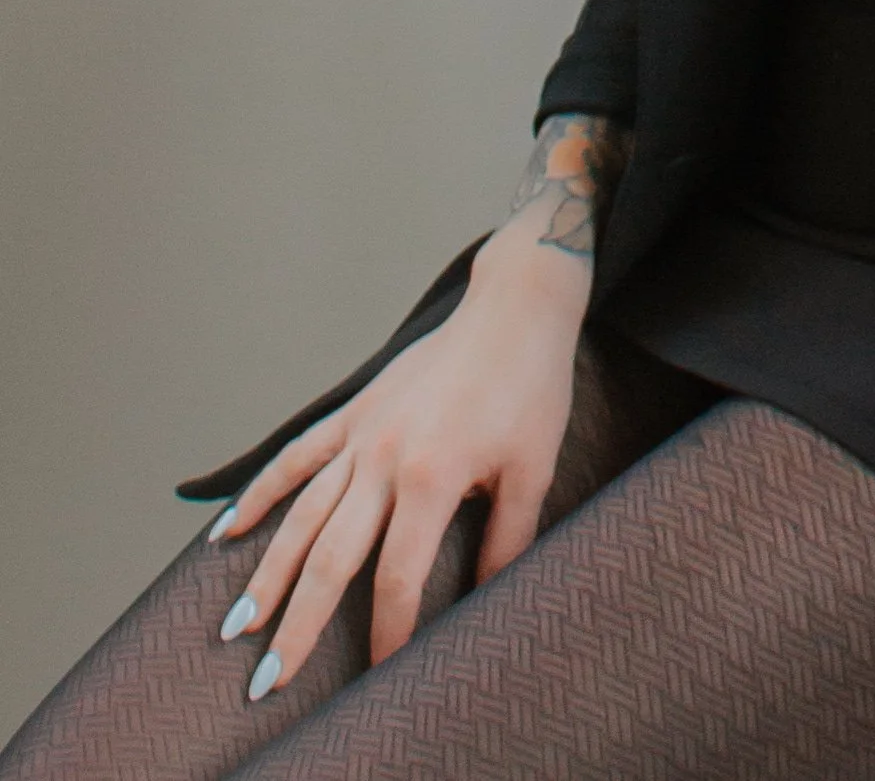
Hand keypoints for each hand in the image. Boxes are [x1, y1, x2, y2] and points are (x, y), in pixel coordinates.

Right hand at [202, 224, 588, 695]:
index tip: (378, 675)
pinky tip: (226, 531)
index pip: (397, 576)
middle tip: (266, 680)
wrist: (515, 307)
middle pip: (330, 558)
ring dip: (266, 571)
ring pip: (301, 514)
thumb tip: (487, 600)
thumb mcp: (533, 468)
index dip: (387, 631)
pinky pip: (297, 456)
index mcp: (432, 478)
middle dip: (298, 624)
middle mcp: (384, 458)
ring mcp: (363, 432)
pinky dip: (261, 492)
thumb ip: (506, 539)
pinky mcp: (355, 410)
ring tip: (236, 625)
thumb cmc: (531, 388)